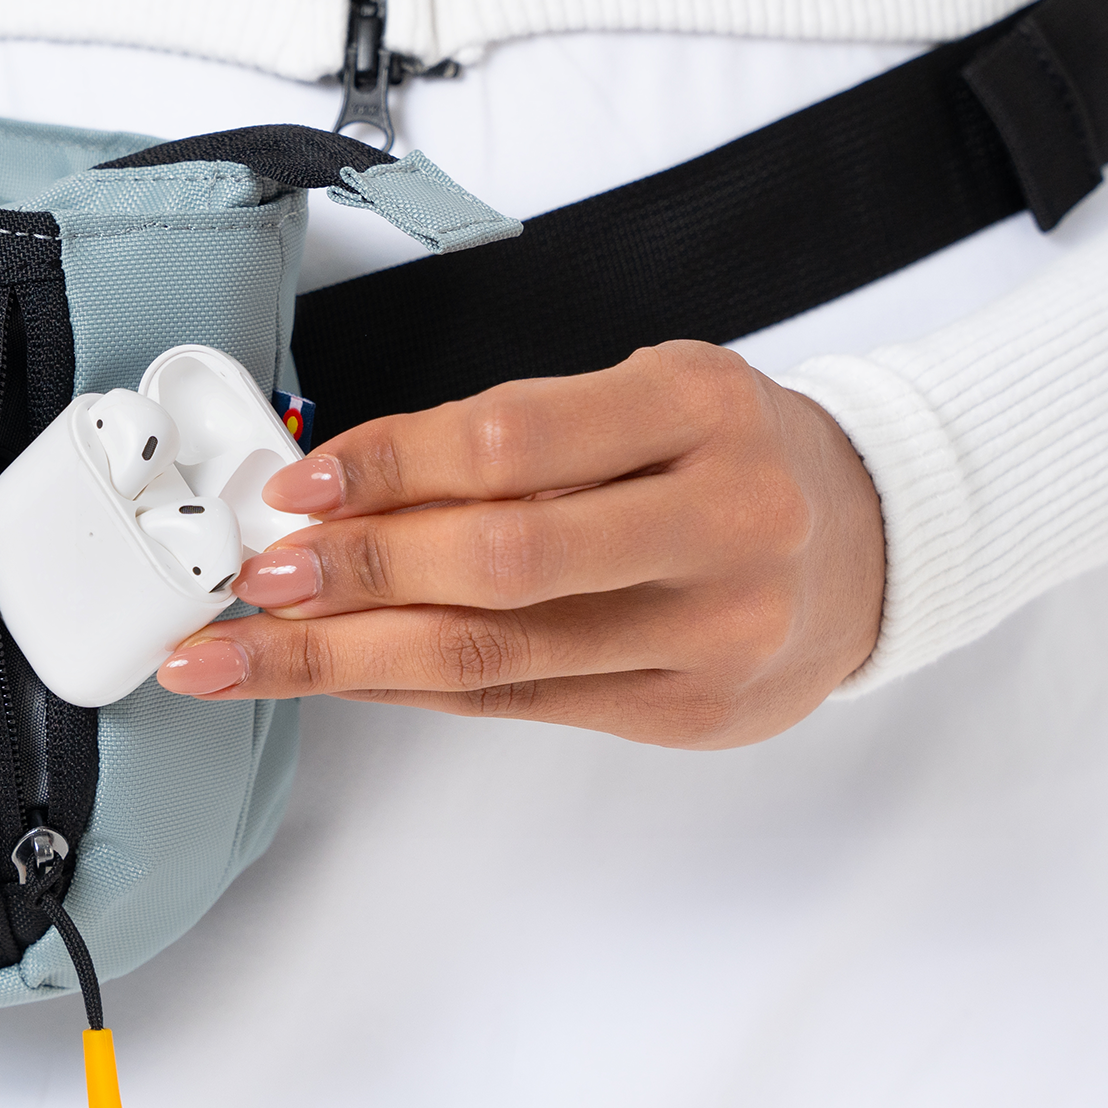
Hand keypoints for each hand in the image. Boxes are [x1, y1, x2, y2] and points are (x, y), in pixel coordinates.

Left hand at [157, 343, 884, 747]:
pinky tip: (331, 675)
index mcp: (702, 412)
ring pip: (492, 653)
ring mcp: (712, 633)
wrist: (867, 546)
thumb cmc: (726, 454)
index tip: (292, 486)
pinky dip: (404, 688)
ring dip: (344, 657)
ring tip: (240, 655)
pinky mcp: (686, 712)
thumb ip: (517, 436)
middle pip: (500, 563)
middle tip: (251, 581)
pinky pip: (513, 701)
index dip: (388, 464)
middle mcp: (722, 525)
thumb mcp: (649, 396)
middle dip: (354, 576)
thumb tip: (334, 491)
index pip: (515, 439)